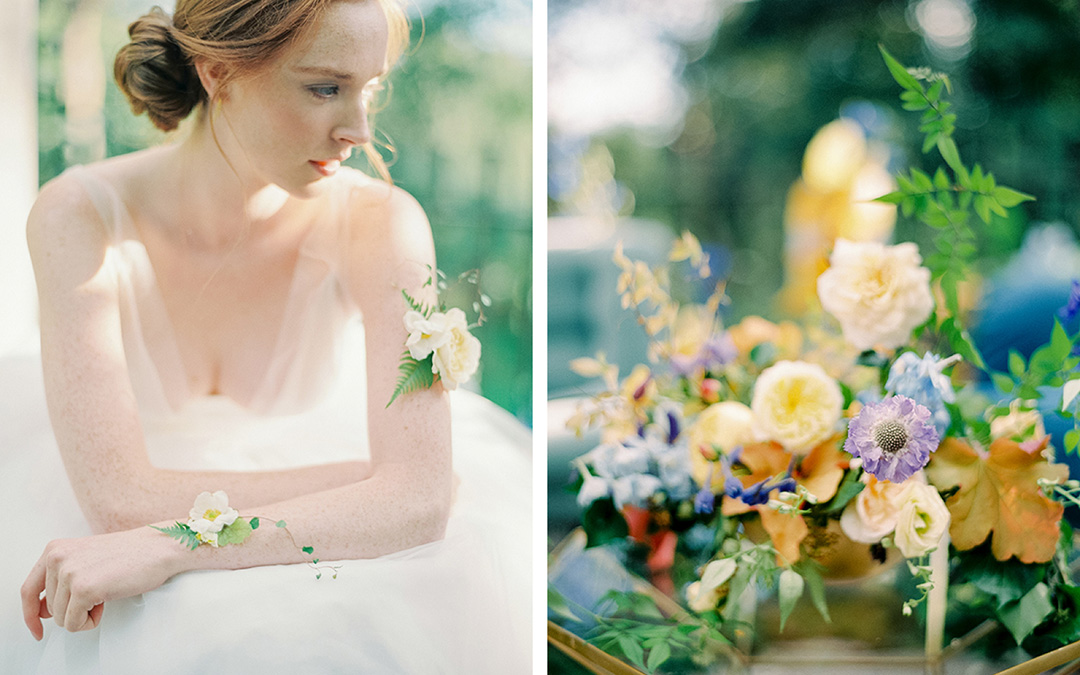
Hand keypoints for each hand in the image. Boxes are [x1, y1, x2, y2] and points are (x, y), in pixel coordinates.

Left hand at [21, 526, 181, 639]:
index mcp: (55, 549)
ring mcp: (69, 573)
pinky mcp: (83, 589)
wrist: (160, 548)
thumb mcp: (85, 559)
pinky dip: (91, 621)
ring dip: (85, 615)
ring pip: (61, 619)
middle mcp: (57, 558)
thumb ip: (60, 579)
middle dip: (74, 609)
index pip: (28, 590)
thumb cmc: (131, 555)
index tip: (36, 628)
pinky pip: (75, 624)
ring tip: (105, 594)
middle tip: (99, 593)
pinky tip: (107, 602)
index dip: (30, 614)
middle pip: (49, 609)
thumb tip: (42, 611)